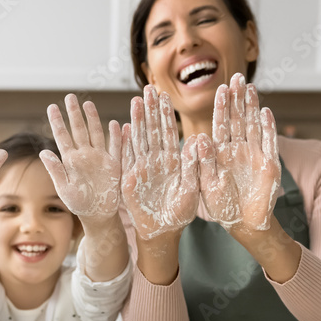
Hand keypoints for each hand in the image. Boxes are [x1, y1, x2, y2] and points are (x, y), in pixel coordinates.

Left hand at [41, 94, 121, 224]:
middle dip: (74, 113)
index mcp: (71, 161)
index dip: (58, 121)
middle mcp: (85, 156)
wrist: (98, 216)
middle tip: (69, 96)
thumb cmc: (79, 204)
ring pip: (96, 133)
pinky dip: (117, 136)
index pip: (62, 136)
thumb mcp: (64, 189)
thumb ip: (56, 170)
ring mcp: (100, 158)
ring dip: (92, 118)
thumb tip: (43, 152)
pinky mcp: (114, 165)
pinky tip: (116, 123)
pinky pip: (117, 147)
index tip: (52, 106)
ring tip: (87, 103)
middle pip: (79, 129)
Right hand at [121, 85, 199, 239]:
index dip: (166, 113)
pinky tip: (123, 127)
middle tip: (149, 88)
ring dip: (137, 120)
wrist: (162, 232)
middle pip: (153, 130)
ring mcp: (142, 168)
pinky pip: (126, 158)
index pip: (169, 131)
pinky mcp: (129, 179)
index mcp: (173, 161)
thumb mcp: (192, 188)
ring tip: (136, 100)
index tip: (164, 95)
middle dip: (151, 109)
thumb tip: (198, 139)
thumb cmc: (179, 214)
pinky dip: (124, 143)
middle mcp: (157, 161)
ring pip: (139, 139)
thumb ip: (194, 165)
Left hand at [198, 73, 280, 231]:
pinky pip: (269, 143)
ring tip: (250, 87)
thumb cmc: (221, 206)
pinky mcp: (269, 165)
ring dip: (252, 107)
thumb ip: (203, 162)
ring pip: (253, 126)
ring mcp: (254, 155)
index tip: (220, 88)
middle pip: (238, 119)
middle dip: (237, 99)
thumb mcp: (206, 184)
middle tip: (237, 76)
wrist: (243, 224)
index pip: (220, 125)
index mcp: (219, 154)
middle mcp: (237, 150)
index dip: (221, 107)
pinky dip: (268, 128)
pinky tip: (265, 111)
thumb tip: (198, 138)